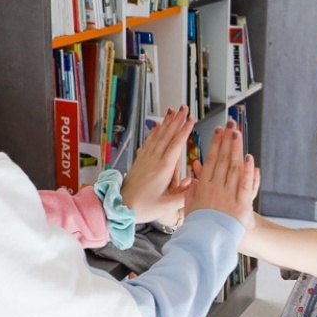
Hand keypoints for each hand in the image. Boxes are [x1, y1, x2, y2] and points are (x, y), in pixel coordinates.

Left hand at [119, 106, 194, 223]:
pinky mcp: (140, 161)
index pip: (176, 145)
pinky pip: (148, 142)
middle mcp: (154, 160)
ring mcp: (145, 159)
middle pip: (167, 135)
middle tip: (184, 108)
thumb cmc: (144, 207)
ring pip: (158, 136)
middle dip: (176, 120)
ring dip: (166, 122)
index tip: (191, 120)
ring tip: (173, 111)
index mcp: (163, 170)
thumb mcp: (166, 206)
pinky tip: (157, 125)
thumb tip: (195, 182)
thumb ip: (183, 195)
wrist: (121, 207)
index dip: (184, 131)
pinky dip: (154, 132)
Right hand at [186, 123, 257, 228]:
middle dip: (227, 141)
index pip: (210, 161)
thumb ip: (191, 193)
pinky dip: (248, 171)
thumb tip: (193, 180)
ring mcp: (229, 196)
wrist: (209, 244)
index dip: (215, 145)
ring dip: (237, 150)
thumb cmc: (199, 229)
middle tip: (230, 126)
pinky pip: (246, 185)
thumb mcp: (189, 209)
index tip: (218, 132)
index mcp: (203, 188)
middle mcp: (216, 189)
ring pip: (234, 168)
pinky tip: (250, 158)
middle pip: (223, 160)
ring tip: (238, 135)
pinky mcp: (241, 205)